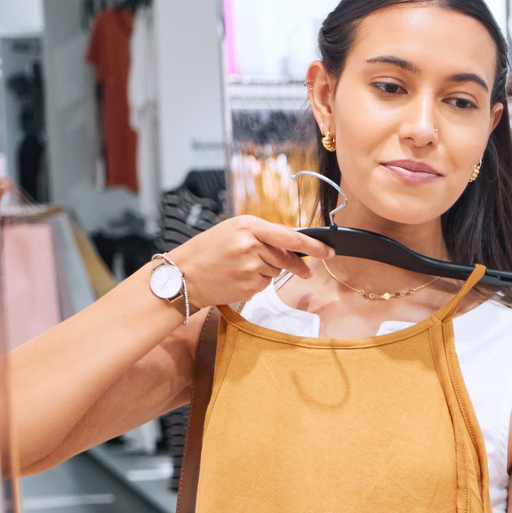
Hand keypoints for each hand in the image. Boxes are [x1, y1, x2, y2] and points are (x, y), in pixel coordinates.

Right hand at [164, 215, 331, 308]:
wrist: (182, 276)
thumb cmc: (206, 251)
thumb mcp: (232, 231)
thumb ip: (263, 234)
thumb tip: (295, 242)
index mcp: (248, 226)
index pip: (290, 236)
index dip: (313, 245)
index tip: (328, 250)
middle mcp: (251, 245)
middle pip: (287, 257)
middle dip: (294, 264)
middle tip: (300, 269)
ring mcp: (250, 267)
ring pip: (277, 271)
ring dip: (268, 271)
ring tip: (242, 267)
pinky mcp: (249, 286)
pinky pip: (266, 285)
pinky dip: (258, 283)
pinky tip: (239, 278)